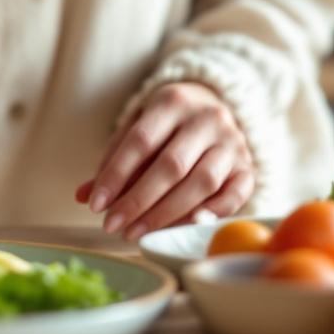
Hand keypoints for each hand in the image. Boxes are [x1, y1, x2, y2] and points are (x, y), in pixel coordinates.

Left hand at [75, 82, 253, 239]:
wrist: (214, 105)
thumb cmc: (166, 125)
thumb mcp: (136, 129)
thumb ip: (113, 161)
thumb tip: (84, 196)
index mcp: (172, 101)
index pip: (140, 141)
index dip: (115, 175)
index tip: (96, 205)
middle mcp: (207, 118)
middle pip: (171, 166)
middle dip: (138, 201)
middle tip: (112, 226)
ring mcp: (233, 142)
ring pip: (202, 183)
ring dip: (166, 214)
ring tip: (136, 232)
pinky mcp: (249, 166)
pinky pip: (232, 197)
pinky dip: (206, 215)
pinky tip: (179, 228)